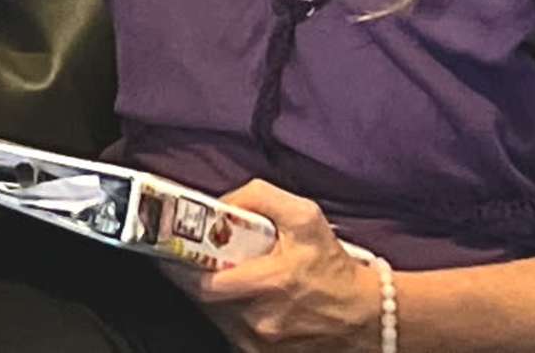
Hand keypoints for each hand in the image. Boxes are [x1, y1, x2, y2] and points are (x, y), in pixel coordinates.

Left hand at [170, 180, 376, 352]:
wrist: (366, 314)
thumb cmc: (333, 265)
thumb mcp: (304, 216)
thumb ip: (259, 197)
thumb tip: (223, 203)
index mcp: (269, 284)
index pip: (204, 283)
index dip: (180, 266)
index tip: (168, 249)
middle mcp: (261, 321)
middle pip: (204, 301)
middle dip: (192, 277)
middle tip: (189, 258)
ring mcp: (262, 345)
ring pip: (216, 318)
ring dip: (210, 296)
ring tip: (217, 275)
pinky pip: (231, 333)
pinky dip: (227, 315)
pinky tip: (237, 298)